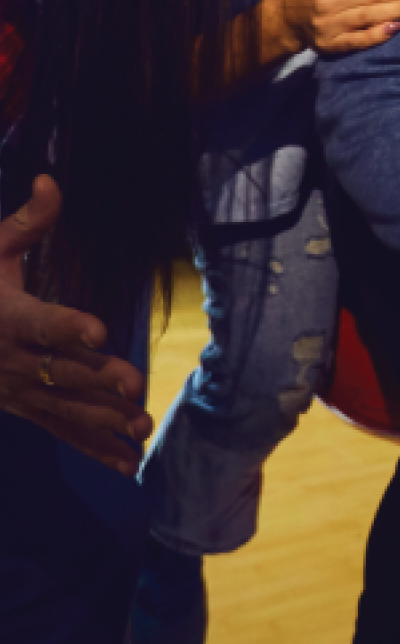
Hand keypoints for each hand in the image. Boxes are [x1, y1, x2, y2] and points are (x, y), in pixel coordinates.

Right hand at [0, 177, 151, 473]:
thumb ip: (26, 222)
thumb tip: (50, 178)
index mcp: (7, 316)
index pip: (43, 322)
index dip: (69, 327)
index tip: (99, 330)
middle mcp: (12, 360)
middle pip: (61, 372)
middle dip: (99, 382)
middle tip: (136, 388)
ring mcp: (18, 391)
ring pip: (65, 409)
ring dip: (103, 423)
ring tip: (142, 429)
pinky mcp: (24, 409)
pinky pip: (61, 432)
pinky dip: (94, 450)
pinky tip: (128, 465)